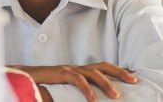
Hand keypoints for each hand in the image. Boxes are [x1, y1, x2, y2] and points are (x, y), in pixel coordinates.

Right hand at [9, 63, 136, 100]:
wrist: (28, 77)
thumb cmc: (47, 85)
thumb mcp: (68, 90)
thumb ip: (79, 94)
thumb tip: (94, 99)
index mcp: (82, 71)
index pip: (104, 68)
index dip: (119, 71)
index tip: (133, 77)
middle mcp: (78, 68)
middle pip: (103, 66)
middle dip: (120, 72)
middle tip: (134, 80)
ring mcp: (70, 69)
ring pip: (93, 73)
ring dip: (107, 83)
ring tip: (117, 96)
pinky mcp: (61, 73)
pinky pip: (77, 80)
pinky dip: (86, 89)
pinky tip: (93, 99)